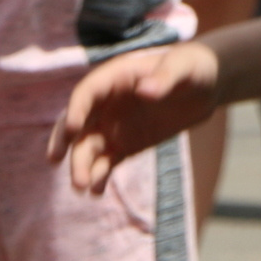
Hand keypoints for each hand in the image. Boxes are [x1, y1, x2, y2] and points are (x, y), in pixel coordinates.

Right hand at [48, 40, 220, 193]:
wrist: (205, 88)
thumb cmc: (191, 69)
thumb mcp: (182, 68)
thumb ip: (165, 79)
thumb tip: (146, 92)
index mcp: (114, 78)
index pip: (87, 93)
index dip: (76, 109)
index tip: (71, 129)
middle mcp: (106, 103)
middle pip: (78, 122)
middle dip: (65, 141)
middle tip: (55, 160)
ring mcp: (113, 125)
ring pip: (88, 146)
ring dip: (82, 165)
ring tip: (81, 188)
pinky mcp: (125, 144)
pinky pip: (107, 161)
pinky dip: (99, 175)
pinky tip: (96, 192)